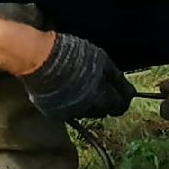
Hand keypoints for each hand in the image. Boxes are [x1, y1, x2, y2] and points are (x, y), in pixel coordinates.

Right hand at [20, 32, 135, 119]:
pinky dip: (71, 103)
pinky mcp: (54, 113)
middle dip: (105, 100)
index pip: (120, 106)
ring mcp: (69, 113)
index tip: (120, 90)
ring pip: (86, 112)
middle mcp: (87, 110)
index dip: (123, 98)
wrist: (38, 58)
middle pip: (103, 111)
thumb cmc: (72, 54)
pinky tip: (66, 89)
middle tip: (98, 83)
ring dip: (88, 101)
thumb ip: (116, 79)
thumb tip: (130, 93)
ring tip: (80, 84)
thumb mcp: (101, 60)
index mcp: (101, 98)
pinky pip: (69, 111)